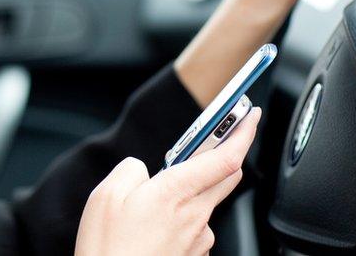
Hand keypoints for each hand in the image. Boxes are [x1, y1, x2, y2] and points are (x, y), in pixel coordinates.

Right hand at [75, 107, 261, 255]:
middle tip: (217, 137)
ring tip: (151, 204)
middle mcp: (195, 217)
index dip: (242, 132)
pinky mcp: (195, 254)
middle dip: (226, 152)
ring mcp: (199, 239)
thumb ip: (130, 170)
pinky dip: (180, 217)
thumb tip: (143, 168)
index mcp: (174, 194)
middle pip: (225, 176)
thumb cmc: (107, 248)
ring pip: (205, 202)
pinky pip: (195, 226)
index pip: (224, 158)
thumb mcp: (105, 195)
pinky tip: (153, 227)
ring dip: (190, 192)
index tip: (250, 114)